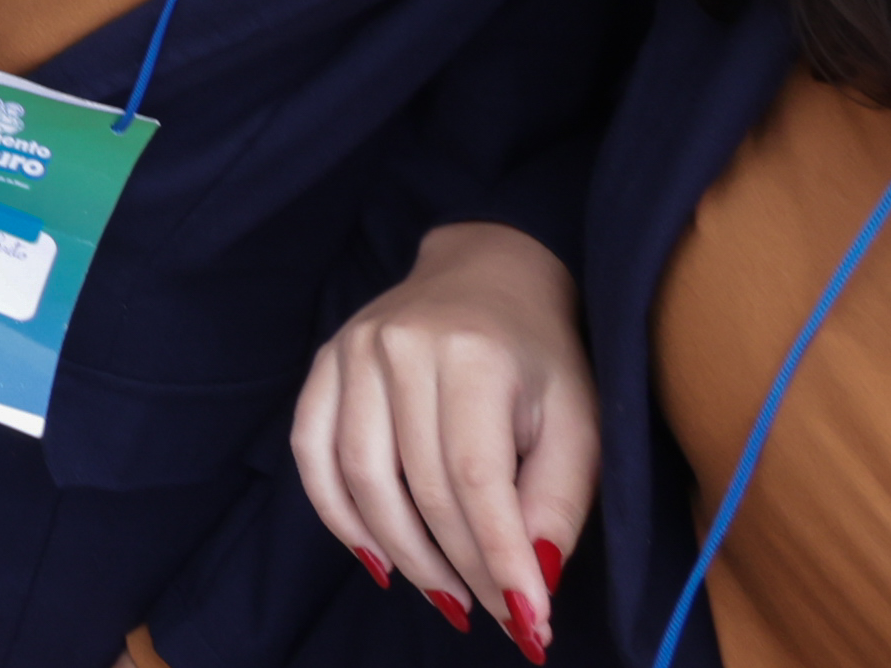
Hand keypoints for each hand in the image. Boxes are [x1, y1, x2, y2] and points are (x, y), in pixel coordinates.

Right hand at [291, 220, 590, 657]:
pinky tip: (377, 558)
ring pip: (361, 478)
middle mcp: (400, 346)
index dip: (498, 556)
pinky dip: (338, 516)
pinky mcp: (324, 363)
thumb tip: (532, 583)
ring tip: (447, 596)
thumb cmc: (542, 356)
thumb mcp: (578, 421)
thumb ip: (557, 501)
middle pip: (419, 485)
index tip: (528, 622)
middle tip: (496, 615)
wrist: (488, 270)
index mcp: (473, 354)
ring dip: (403, 554)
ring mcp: (352, 350)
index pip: (476, 476)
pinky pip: (312, 453)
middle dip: (461, 566)